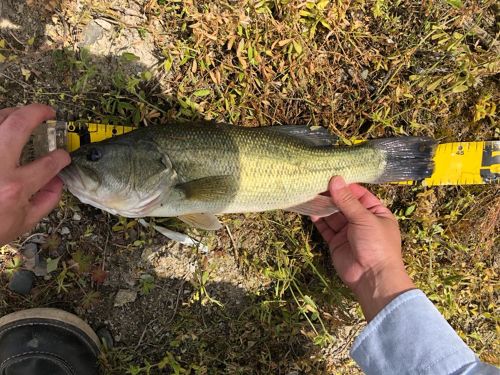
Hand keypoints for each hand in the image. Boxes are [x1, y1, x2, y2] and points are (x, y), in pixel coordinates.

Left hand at [0, 104, 69, 244]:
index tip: (63, 156)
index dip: (61, 157)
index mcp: (15, 186)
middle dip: (37, 112)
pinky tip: (3, 128)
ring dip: (12, 112)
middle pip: (18, 125)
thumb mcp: (23, 223)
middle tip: (48, 112)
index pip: (49, 162)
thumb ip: (46, 200)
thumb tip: (58, 181)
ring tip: (22, 114)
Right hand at [312, 176, 414, 320]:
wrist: (373, 278)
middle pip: (344, 204)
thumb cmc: (376, 244)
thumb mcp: (364, 218)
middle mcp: (362, 220)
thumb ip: (347, 200)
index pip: (359, 194)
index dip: (345, 186)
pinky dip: (319, 220)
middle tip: (315, 183)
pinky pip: (326, 228)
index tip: (329, 176)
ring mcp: (348, 232)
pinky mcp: (337, 243)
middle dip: (331, 195)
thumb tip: (335, 179)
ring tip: (309, 195)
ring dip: (323, 207)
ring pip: (333, 215)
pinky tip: (310, 211)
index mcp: (376, 212)